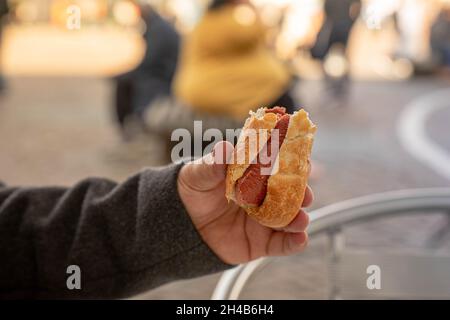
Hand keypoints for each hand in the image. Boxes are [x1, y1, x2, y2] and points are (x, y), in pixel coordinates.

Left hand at [178, 141, 312, 264]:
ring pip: (290, 219)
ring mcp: (265, 220)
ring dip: (300, 219)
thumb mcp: (200, 173)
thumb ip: (214, 164)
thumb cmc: (195, 190)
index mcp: (255, 174)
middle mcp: (265, 196)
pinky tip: (299, 239)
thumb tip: (224, 148)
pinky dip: (294, 242)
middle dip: (302, 194)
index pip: (281, 167)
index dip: (295, 164)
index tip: (303, 161)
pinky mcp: (262, 242)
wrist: (183, 223)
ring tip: (300, 219)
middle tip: (305, 195)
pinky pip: (282, 244)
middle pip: (291, 194)